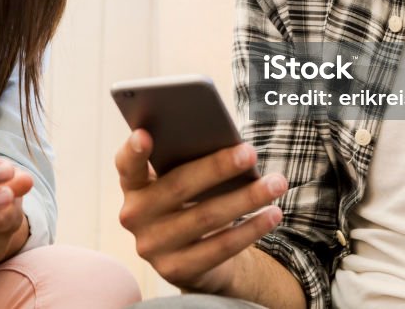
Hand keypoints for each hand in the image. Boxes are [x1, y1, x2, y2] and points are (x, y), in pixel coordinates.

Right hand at [115, 129, 287, 293]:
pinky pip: (220, 247)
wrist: (193, 254)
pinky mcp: (176, 269)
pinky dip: (251, 229)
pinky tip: (273, 213)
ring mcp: (152, 246)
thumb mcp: (180, 180)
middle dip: (217, 167)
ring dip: (246, 198)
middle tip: (250, 152)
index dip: (133, 151)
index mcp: (133, 185)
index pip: (127, 165)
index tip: (145, 134)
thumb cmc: (189, 200)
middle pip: (178, 187)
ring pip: (205, 217)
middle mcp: (134, 216)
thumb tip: (229, 147)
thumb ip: (187, 161)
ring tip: (277, 182)